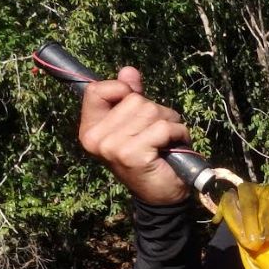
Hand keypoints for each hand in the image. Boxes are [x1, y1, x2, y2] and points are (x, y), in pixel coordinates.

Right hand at [78, 67, 190, 204]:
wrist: (161, 197)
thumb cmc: (149, 159)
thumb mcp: (136, 125)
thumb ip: (129, 97)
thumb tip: (128, 71)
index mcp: (89, 129)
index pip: (96, 90)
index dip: (121, 90)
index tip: (135, 105)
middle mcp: (95, 138)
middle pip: (134, 100)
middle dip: (156, 112)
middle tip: (159, 134)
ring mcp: (112, 147)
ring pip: (151, 111)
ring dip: (170, 123)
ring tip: (167, 141)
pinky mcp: (132, 154)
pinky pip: (163, 128)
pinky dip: (178, 134)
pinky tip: (175, 146)